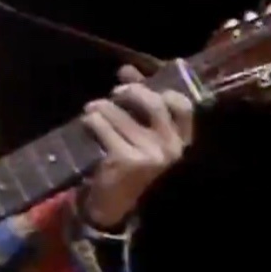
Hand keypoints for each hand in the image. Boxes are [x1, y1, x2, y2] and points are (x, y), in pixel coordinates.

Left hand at [80, 65, 193, 227]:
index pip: (183, 105)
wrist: (113, 203)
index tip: (139, 81)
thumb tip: (127, 68)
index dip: (160, 88)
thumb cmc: (128, 161)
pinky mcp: (125, 160)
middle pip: (154, 104)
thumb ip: (139, 102)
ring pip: (120, 114)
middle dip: (131, 92)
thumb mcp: (140, 133)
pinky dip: (91, 120)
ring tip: (93, 109)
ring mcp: (149, 155)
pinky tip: (87, 122)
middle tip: (114, 93)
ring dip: (101, 106)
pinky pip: (103, 127)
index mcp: (180, 140)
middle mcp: (170, 148)